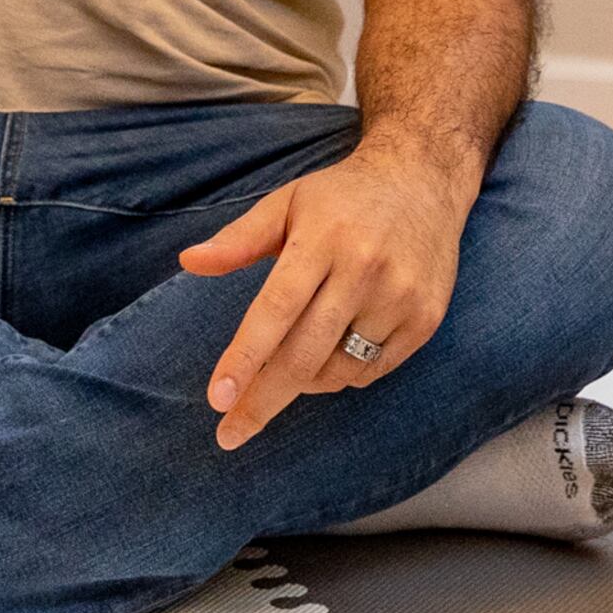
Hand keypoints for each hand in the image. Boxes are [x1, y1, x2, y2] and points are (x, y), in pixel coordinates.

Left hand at [178, 142, 473, 447]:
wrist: (423, 179)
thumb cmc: (342, 197)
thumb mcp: (288, 203)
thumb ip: (239, 239)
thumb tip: (188, 262)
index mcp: (323, 238)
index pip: (277, 308)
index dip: (246, 357)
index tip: (217, 398)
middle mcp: (365, 267)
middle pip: (304, 354)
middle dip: (262, 400)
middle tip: (229, 433)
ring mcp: (400, 295)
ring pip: (338, 369)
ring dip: (303, 383)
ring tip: (288, 367)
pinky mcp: (425, 317)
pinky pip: (372, 371)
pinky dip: (342, 375)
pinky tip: (331, 354)